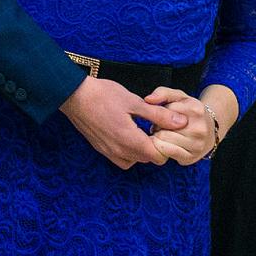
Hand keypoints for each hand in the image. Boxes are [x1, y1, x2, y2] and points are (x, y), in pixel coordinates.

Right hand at [60, 75, 183, 169]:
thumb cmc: (103, 95)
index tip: (164, 128)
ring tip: (141, 130)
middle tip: (154, 126)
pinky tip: (127, 133)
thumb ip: (159, 115)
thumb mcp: (135, 102)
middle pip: (147, 159)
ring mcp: (108, 152)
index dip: (166, 144)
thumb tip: (181, 122)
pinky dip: (128, 151)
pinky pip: (121, 158)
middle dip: (155, 146)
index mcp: (130, 141)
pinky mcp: (101, 149)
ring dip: (141, 149)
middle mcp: (120, 152)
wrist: (73, 95)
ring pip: (134, 160)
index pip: (159, 157)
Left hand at [145, 88, 213, 164]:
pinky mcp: (190, 158)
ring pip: (161, 142)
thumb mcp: (179, 97)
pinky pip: (165, 153)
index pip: (163, 112)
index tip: (162, 115)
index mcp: (196, 110)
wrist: (210, 130)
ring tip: (165, 134)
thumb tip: (148, 99)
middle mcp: (199, 128)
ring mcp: (196, 145)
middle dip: (157, 127)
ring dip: (158, 138)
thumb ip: (162, 93)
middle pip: (161, 129)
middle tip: (163, 126)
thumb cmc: (189, 111)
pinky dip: (161, 148)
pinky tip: (166, 144)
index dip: (158, 113)